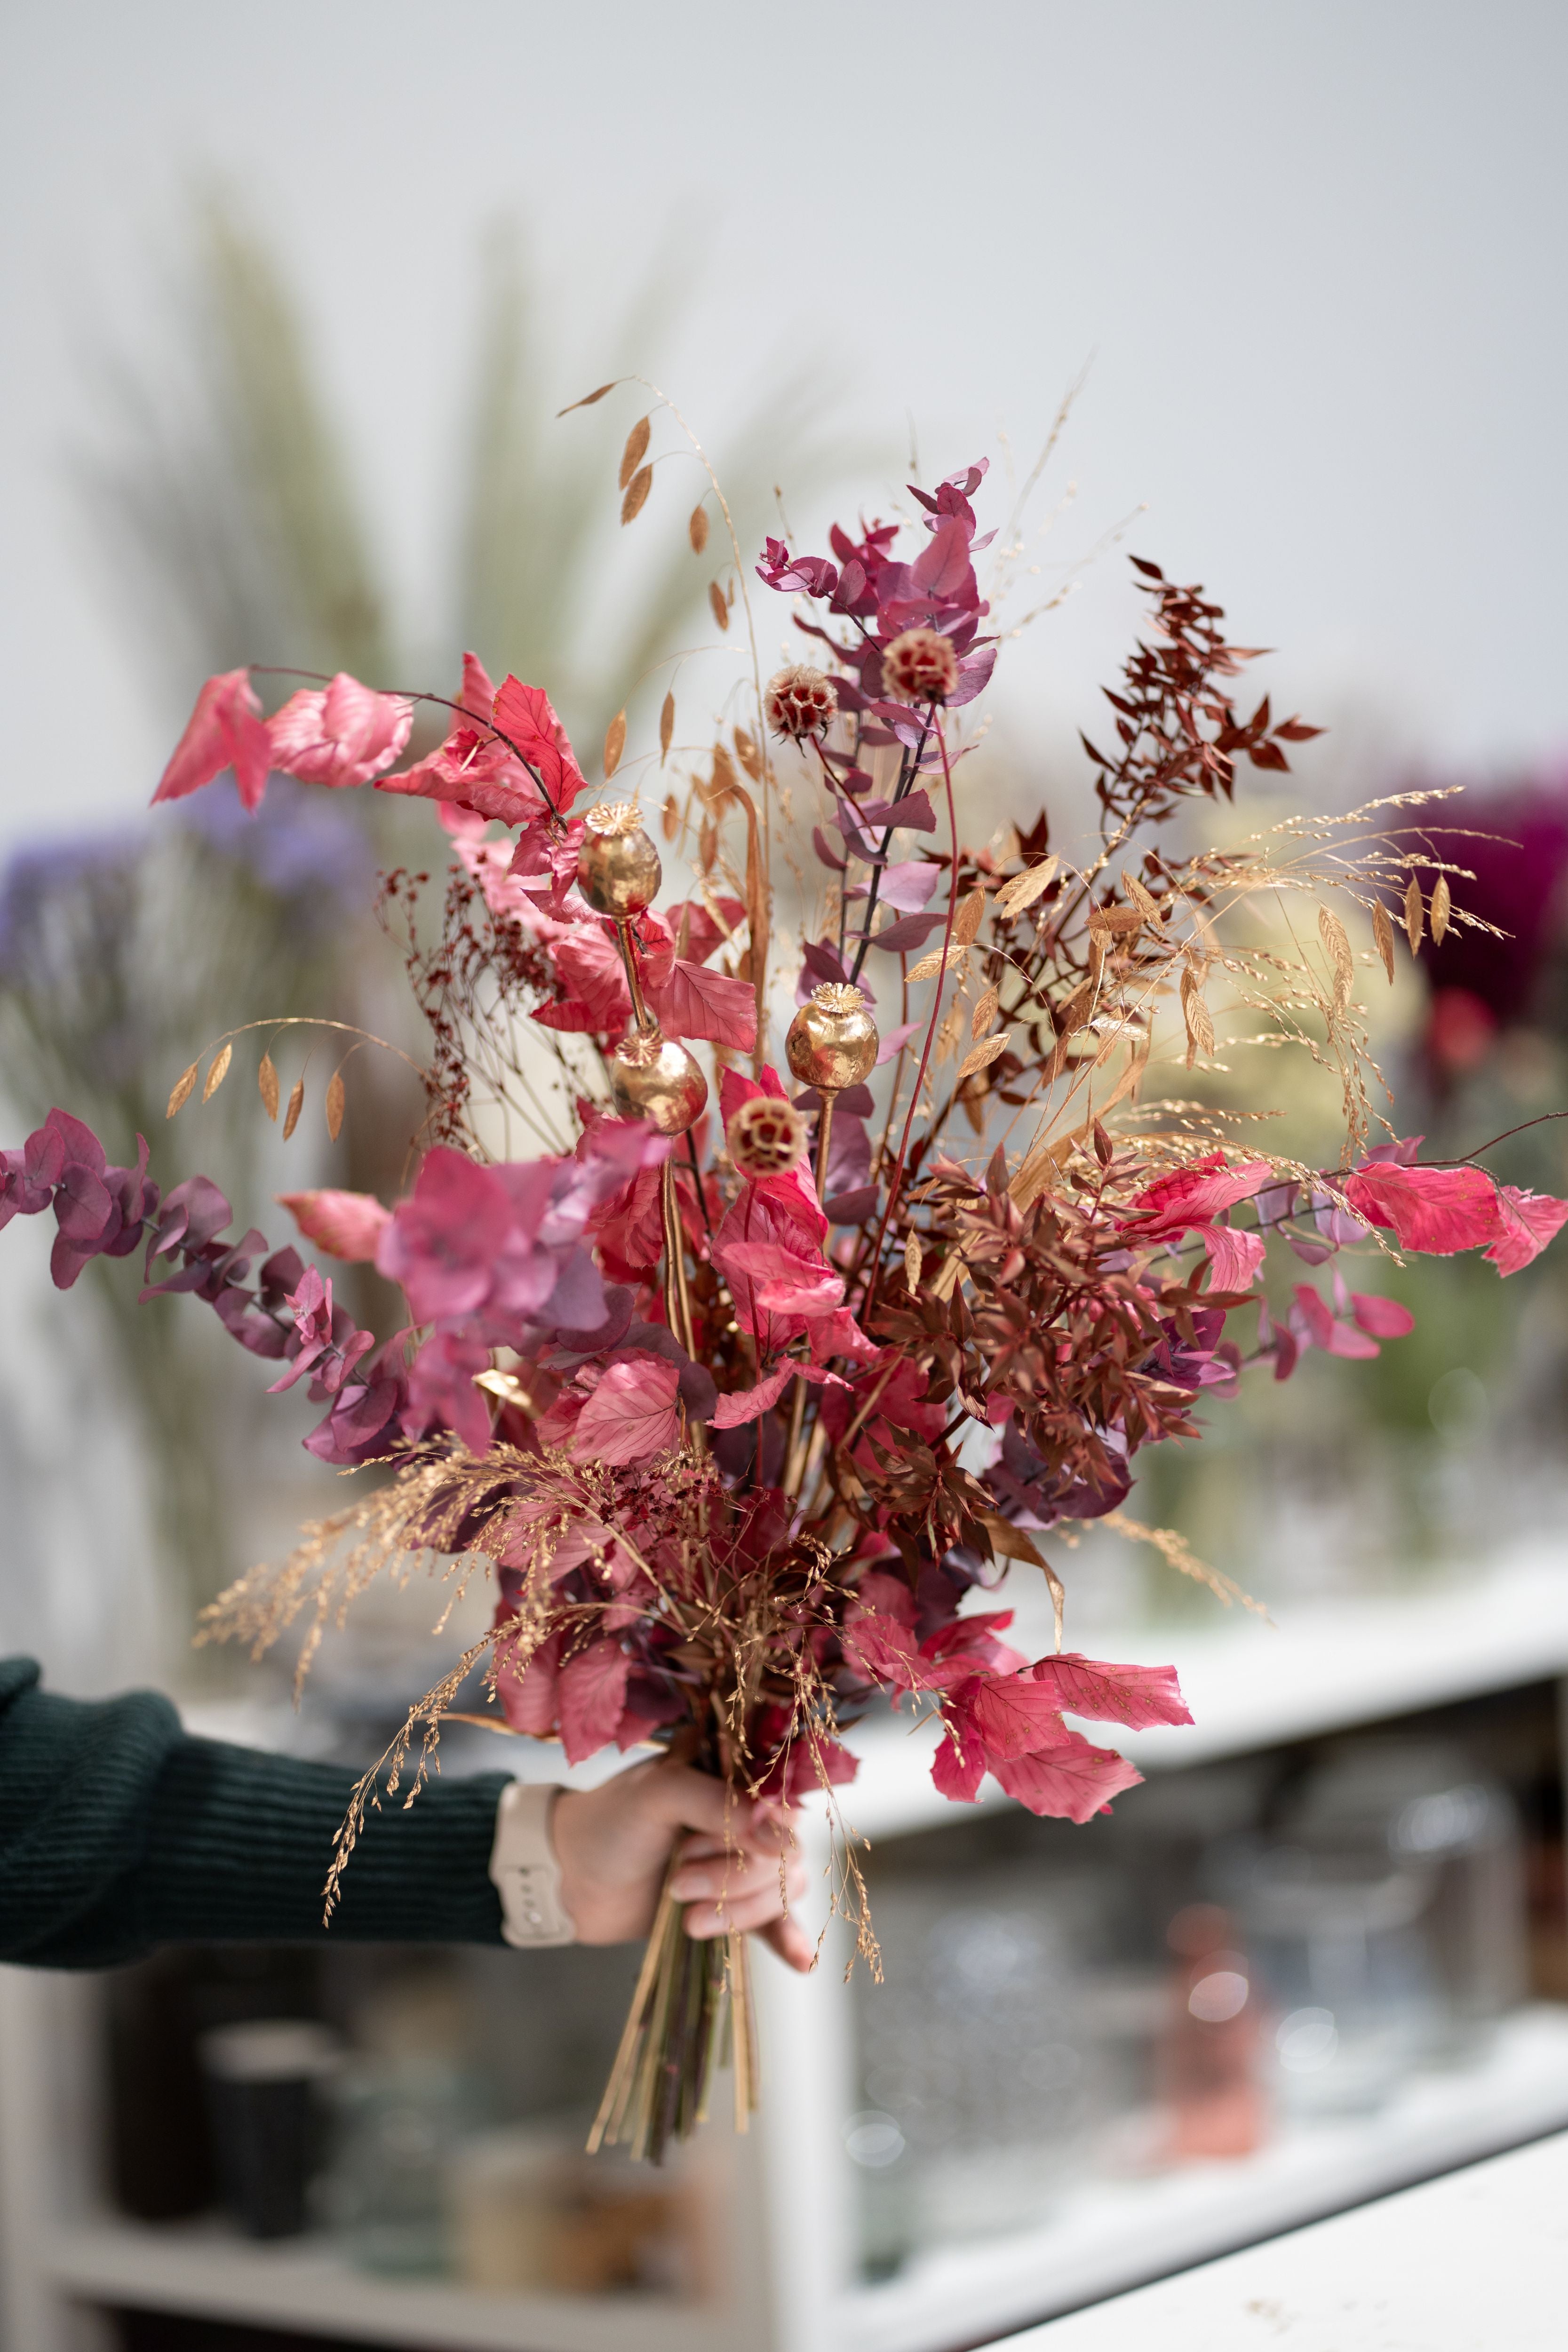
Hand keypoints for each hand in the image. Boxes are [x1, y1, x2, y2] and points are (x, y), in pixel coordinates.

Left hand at [551, 1757, 812, 1972]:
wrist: (571, 1881)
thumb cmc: (608, 1824)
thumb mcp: (656, 1795)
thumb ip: (716, 1802)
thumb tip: (779, 1829)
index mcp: (732, 1775)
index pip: (782, 1799)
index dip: (769, 1828)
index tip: (747, 1846)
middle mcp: (745, 1816)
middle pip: (784, 1852)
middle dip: (733, 1876)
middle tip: (678, 1881)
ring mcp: (741, 1863)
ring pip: (782, 1889)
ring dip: (740, 1910)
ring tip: (687, 1917)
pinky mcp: (735, 1906)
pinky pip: (776, 1923)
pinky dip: (790, 1940)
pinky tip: (801, 1961)